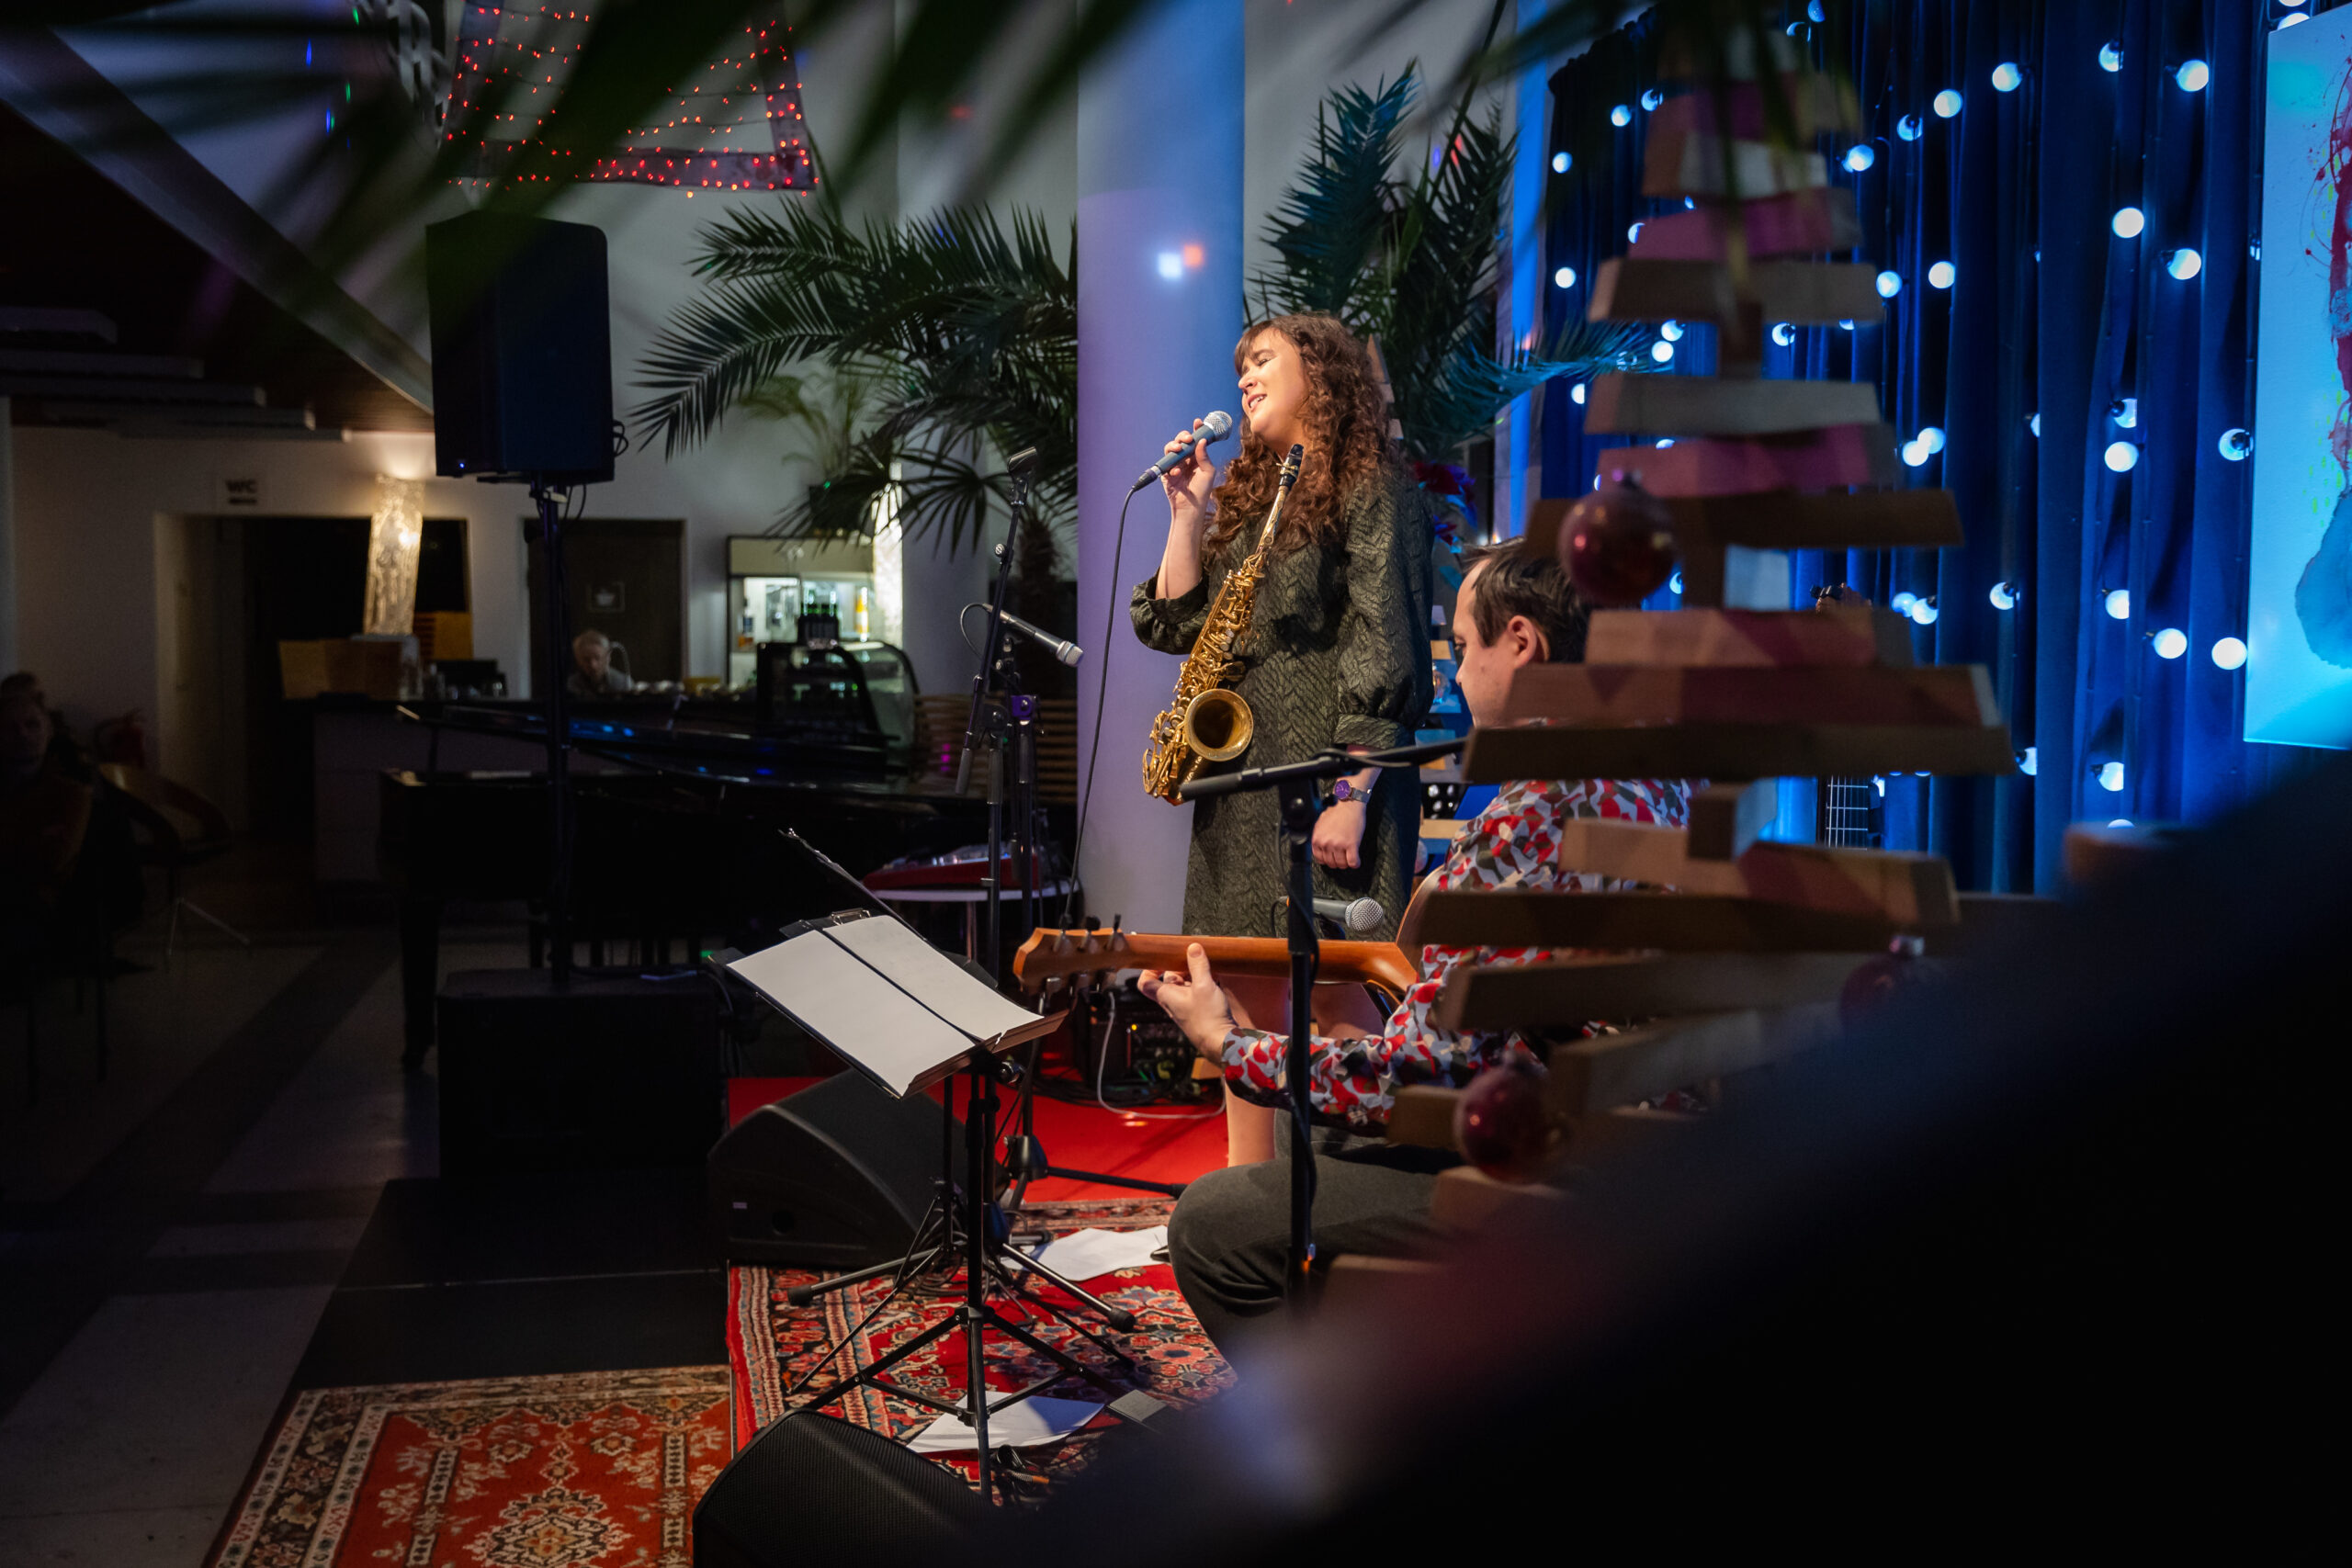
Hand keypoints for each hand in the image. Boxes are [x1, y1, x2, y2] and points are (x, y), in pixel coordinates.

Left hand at [1136, 943, 1236, 1058]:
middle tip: (1194, 956)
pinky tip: (1216, 978)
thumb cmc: (1208, 1018)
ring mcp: (1185, 1006)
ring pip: (1185, 984)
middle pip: (1169, 978)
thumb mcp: (1203, 986)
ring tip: (1208, 965)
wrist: (1221, 1042)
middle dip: (1181, 966)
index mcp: (1166, 995)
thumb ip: (1198, 965)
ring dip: (1195, 973)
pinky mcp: (1198, 1009)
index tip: (1160, 958)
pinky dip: (1203, 982)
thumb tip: (1193, 948)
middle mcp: (1173, 1001)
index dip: (1148, 969)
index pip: (1146, 982)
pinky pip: (1196, 991)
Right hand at [1160, 420, 1216, 524]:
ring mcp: (1175, 465)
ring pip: (1170, 449)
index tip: (1197, 422)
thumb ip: (1204, 456)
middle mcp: (1186, 459)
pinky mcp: (1166, 474)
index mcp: (1197, 457)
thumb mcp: (1208, 471)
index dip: (1196, 430)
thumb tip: (1201, 440)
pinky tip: (1177, 473)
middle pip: (1181, 441)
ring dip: (1173, 446)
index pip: (1196, 440)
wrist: (1191, 508)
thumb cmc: (1202, 491)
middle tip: (1187, 439)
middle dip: (1182, 437)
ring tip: (1178, 450)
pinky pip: (1166, 465)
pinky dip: (1172, 467)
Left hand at [1312, 798, 1367, 868]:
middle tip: (1342, 859)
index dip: (1327, 860)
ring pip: (1341, 864)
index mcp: (1317, 839)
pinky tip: (1356, 861)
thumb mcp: (1320, 824)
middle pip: (1331, 863)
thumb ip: (1319, 836)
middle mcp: (1326, 843)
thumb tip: (1320, 847)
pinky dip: (1355, 864)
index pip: (1320, 859)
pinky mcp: (1352, 844)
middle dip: (1337, 863)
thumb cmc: (1337, 811)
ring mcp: (1339, 845)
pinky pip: (1352, 862)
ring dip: (1346, 864)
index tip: (1332, 859)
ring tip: (1349, 859)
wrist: (1349, 804)